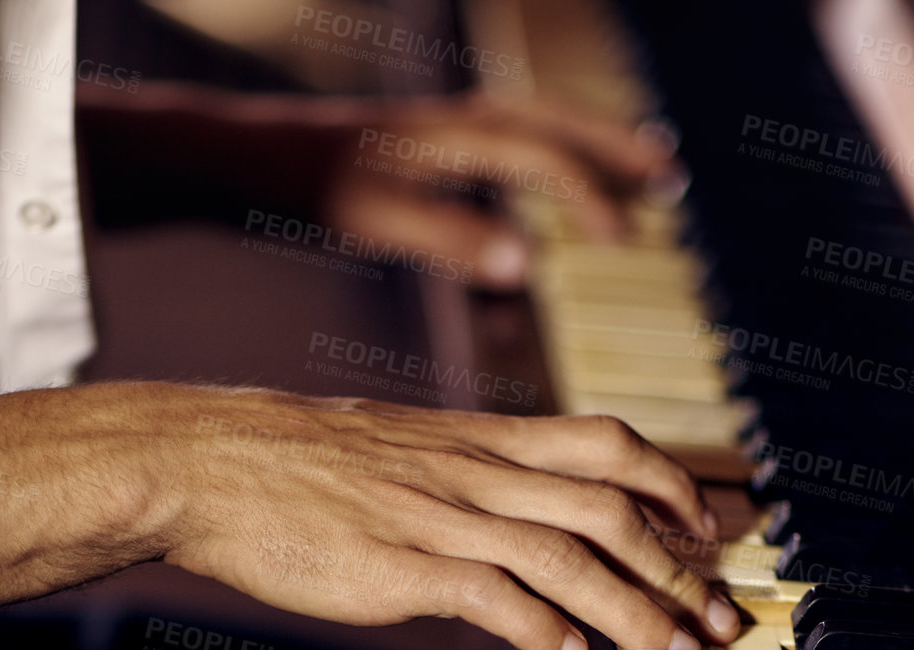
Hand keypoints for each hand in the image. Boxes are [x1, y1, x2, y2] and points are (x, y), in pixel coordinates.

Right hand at [165, 386, 738, 649]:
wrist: (211, 464)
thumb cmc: (296, 465)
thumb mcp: (399, 448)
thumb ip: (465, 475)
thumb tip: (513, 513)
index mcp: (479, 440)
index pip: (606, 446)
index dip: (672, 486)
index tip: (709, 530)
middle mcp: (474, 471)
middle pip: (610, 506)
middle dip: (679, 565)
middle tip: (719, 617)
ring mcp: (440, 516)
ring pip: (568, 552)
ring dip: (634, 604)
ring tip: (673, 647)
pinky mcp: (401, 566)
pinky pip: (492, 593)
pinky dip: (542, 626)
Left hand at [319, 91, 682, 289]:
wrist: (240, 153)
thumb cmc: (302, 188)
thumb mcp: (372, 219)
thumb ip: (449, 241)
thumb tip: (529, 266)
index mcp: (453, 134)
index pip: (544, 159)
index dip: (590, 198)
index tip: (626, 241)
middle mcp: (455, 118)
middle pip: (557, 124)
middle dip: (616, 149)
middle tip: (673, 176)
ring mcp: (440, 127)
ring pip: (536, 128)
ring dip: (588, 148)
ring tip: (637, 172)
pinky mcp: (422, 143)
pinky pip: (506, 145)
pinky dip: (544, 161)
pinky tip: (551, 192)